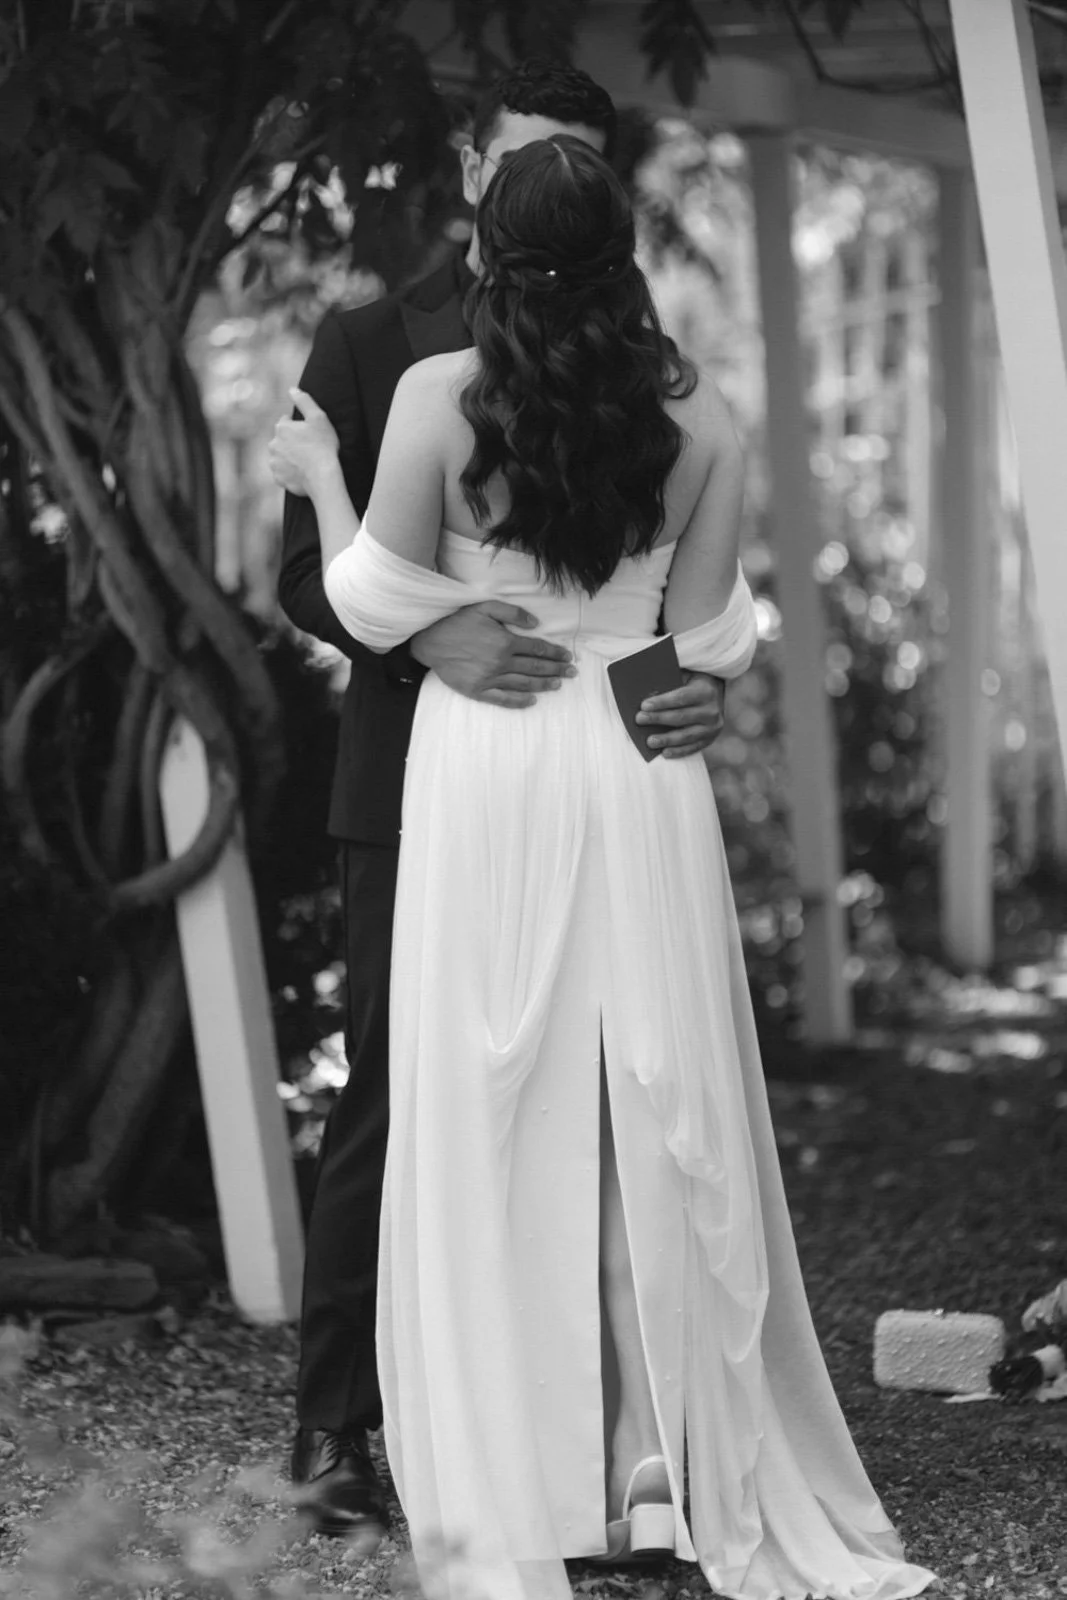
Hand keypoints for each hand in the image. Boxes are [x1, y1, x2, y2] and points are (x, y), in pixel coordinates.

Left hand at [268, 387, 340, 497]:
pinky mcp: (278, 479)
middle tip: (308, 448)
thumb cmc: (323, 445)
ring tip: (305, 462)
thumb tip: (292, 389)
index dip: (297, 427)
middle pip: (281, 440)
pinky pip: (282, 474)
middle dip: (291, 442)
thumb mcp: (318, 418)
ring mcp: (274, 463)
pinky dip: (289, 473)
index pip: (285, 423)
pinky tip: (302, 473)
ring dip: (289, 457)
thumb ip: (304, 401)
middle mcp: (273, 444)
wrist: (323, 476)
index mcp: (281, 428)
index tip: (308, 434)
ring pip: (280, 457)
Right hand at [410, 601, 575, 707]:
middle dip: (556, 670)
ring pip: (523, 684)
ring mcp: (490, 679)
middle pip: (535, 668)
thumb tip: (535, 623)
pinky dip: (519, 701)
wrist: (430, 641)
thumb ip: (512, 613)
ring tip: (558, 685)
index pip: (537, 649)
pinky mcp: (478, 691)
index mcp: (505, 642)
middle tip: (572, 673)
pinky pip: (503, 699)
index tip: (567, 657)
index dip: (555, 653)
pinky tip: (532, 701)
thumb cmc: (458, 622)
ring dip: (543, 685)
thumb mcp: (485, 607)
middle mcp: (500, 662)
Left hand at [635, 671, 725, 758]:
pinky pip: (693, 747)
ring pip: (687, 735)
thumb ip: (670, 684)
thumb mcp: (685, 677)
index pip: (681, 697)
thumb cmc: (691, 685)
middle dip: (659, 719)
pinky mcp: (710, 739)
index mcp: (705, 691)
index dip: (662, 702)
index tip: (644, 705)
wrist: (715, 695)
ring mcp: (712, 727)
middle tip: (640, 720)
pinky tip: (664, 753)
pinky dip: (678, 751)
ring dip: (667, 739)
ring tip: (650, 741)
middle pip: (682, 717)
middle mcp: (711, 710)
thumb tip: (646, 693)